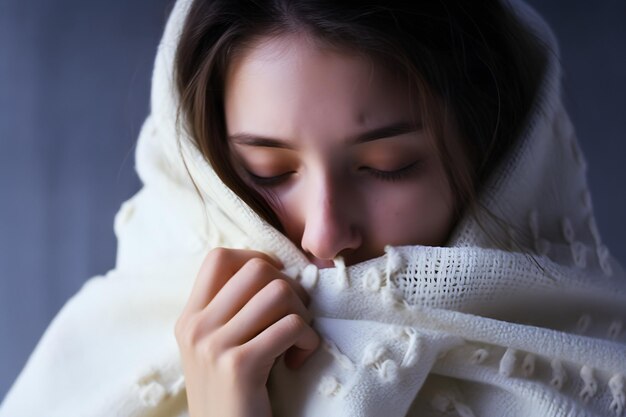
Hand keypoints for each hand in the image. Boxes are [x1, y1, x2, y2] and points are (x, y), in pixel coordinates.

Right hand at [175, 248, 319, 416]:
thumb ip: (230, 312)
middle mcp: (197, 327)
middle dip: (288, 286)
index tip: (275, 284)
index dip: (256, 259)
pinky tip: (299, 358)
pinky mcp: (240, 366)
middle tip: (292, 314)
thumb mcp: (216, 348)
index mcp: (190, 318)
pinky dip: (308, 339)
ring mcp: (215, 346)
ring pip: (279, 292)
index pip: (218, 257)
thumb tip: (272, 270)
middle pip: (256, 268)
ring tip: (297, 338)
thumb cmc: (232, 393)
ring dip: (302, 313)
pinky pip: (291, 326)